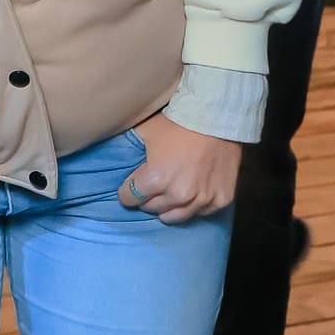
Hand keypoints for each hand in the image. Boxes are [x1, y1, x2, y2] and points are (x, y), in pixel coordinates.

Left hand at [120, 112, 240, 224]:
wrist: (217, 118)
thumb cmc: (177, 123)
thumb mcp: (144, 132)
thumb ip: (128, 150)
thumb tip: (112, 159)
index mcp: (155, 180)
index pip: (130, 198)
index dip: (126, 192)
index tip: (128, 188)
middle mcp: (179, 195)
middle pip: (152, 208)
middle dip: (146, 199)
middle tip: (148, 189)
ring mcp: (202, 200)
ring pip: (176, 216)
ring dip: (168, 208)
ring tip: (166, 197)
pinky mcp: (222, 200)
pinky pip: (202, 212)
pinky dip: (194, 206)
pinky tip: (190, 195)